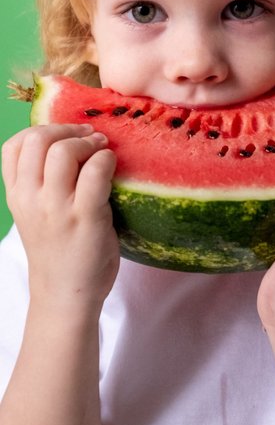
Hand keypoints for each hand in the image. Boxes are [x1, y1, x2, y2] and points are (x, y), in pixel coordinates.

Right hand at [2, 123, 118, 314]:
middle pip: (38, 140)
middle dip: (68, 129)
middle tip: (90, 137)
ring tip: (102, 150)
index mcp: (17, 196)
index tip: (66, 134)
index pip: (14, 145)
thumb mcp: (35, 213)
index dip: (42, 129)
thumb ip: (41, 182)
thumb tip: (70, 140)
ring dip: (88, 143)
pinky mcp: (85, 218)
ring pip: (64, 151)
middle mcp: (31, 199)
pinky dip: (106, 160)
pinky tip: (112, 167)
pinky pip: (95, 172)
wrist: (66, 295)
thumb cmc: (58, 250)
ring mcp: (56, 209)